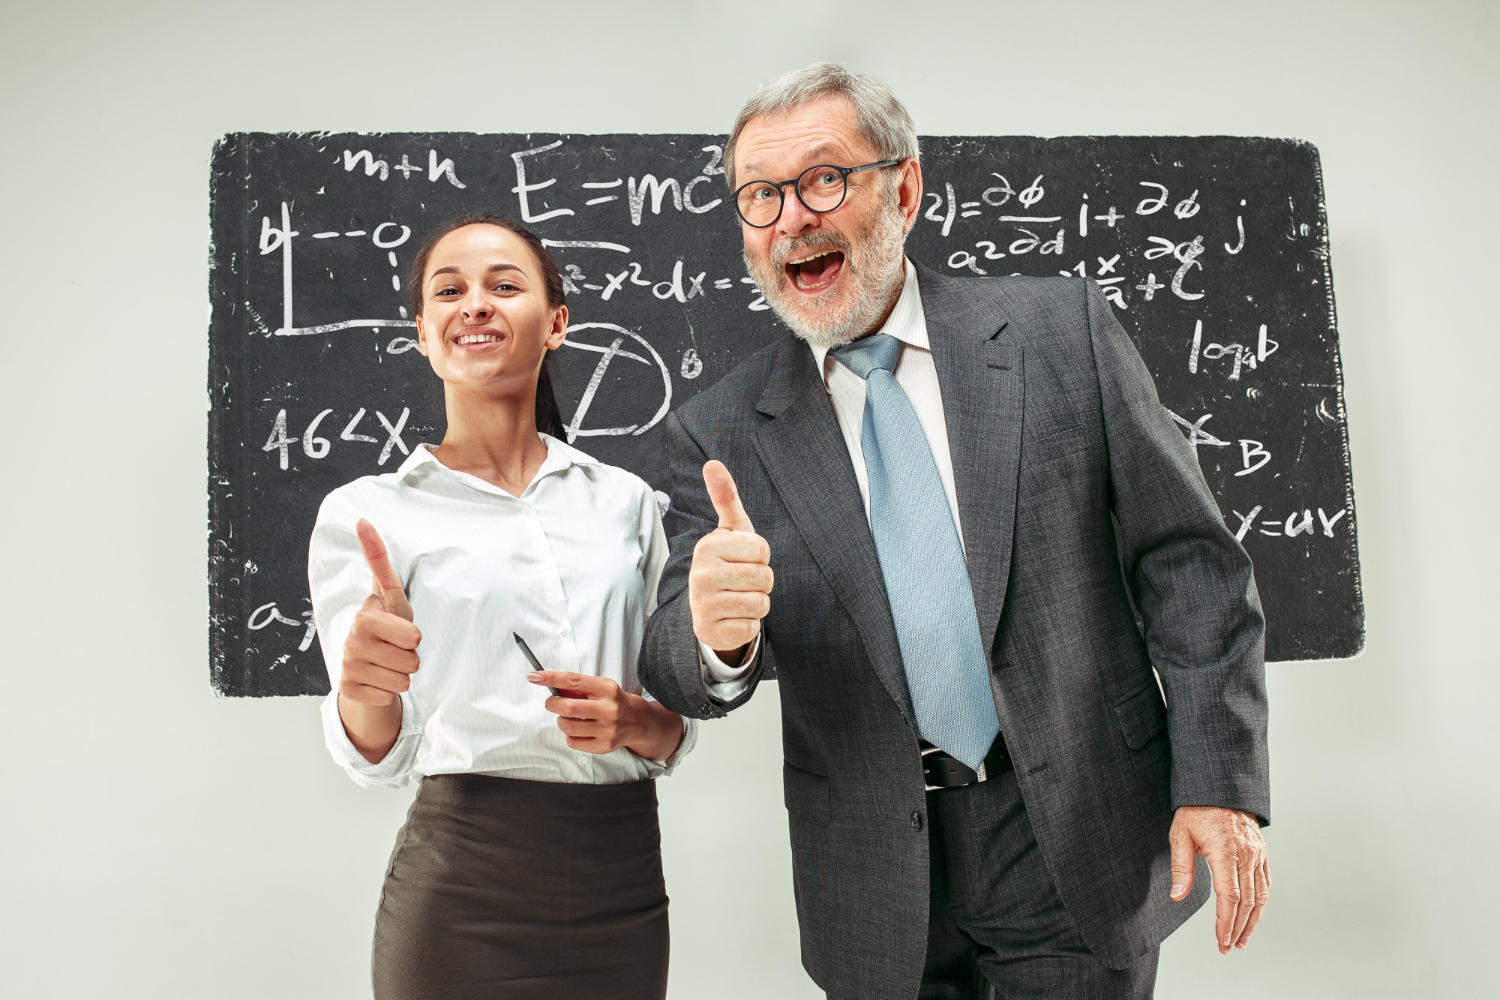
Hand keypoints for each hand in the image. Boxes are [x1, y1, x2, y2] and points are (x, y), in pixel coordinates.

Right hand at [336, 521, 421, 760]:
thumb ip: (379, 560)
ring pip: (402, 682)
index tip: (404, 632)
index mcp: (365, 617)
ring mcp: (347, 666)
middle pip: (411, 662)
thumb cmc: (386, 623)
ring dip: (401, 675)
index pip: (412, 637)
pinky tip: (377, 679)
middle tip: (396, 648)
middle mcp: (352, 641)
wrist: (365, 660)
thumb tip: (362, 520)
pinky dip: (387, 691)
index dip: (414, 637)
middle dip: (411, 657)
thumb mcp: (389, 594)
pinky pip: (388, 697)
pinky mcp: (347, 689)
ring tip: (388, 663)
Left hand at [528, 671, 683, 761]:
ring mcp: (608, 729)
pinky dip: (570, 736)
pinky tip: (579, 730)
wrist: (640, 722)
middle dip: (552, 704)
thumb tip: (549, 683)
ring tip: (568, 718)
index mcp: (607, 688)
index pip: (573, 681)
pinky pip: (573, 742)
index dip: (551, 678)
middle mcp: (609, 709)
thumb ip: (577, 687)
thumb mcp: (600, 687)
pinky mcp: (605, 746)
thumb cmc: (614, 701)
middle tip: (551, 703)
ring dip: (561, 721)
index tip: (534, 676)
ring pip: (568, 726)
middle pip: (568, 707)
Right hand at [688, 460, 772, 659]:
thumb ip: (726, 496)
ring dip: (757, 603)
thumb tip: (712, 463)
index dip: (761, 556)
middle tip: (742, 581)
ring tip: (738, 598)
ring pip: (760, 604)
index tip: (743, 558)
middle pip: (764, 578)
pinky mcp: (709, 631)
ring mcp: (702, 605)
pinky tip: (732, 617)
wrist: (707, 607)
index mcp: (708, 546)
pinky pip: (752, 628)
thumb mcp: (731, 530)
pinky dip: (748, 624)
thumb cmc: (727, 561)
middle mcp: (700, 574)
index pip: (763, 550)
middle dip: (761, 581)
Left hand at [1169, 806, 1269, 952]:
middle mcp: (1246, 855)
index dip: (1226, 922)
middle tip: (1228, 947)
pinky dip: (1261, 903)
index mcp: (1225, 851)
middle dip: (1238, 928)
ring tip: (1241, 940)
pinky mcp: (1261, 852)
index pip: (1230, 896)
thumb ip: (1181, 867)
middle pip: (1248, 901)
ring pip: (1261, 895)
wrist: (1220, 787)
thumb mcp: (1180, 834)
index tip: (1221, 940)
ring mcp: (1257, 854)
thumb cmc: (1196, 810)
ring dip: (1252, 921)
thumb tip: (1177, 897)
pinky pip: (1265, 883)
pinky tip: (1253, 916)